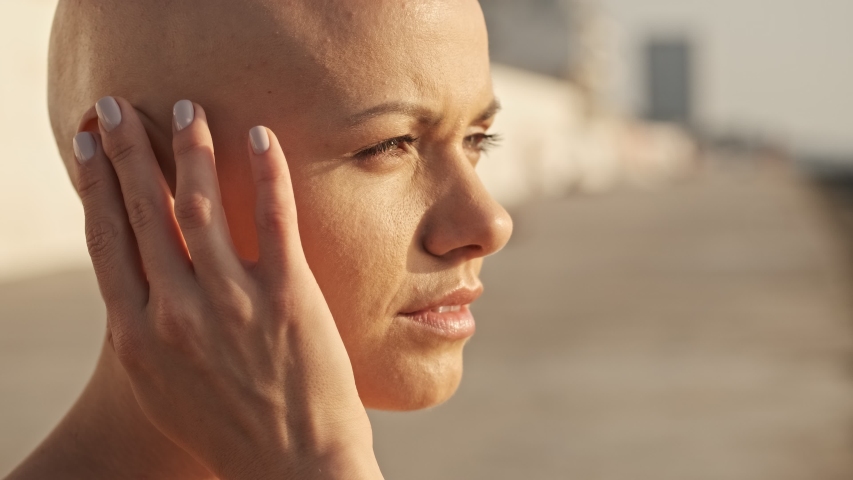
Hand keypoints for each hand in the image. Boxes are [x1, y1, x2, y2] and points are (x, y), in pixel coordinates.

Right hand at [71, 96, 382, 479]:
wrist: (291, 468)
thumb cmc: (225, 429)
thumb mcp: (162, 384)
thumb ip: (143, 328)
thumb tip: (135, 280)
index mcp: (136, 333)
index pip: (106, 240)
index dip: (96, 184)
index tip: (91, 144)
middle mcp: (175, 311)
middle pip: (143, 211)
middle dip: (129, 150)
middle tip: (119, 105)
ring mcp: (232, 302)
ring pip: (201, 205)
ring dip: (190, 148)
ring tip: (188, 108)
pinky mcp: (288, 297)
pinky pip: (275, 220)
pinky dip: (268, 173)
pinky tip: (261, 136)